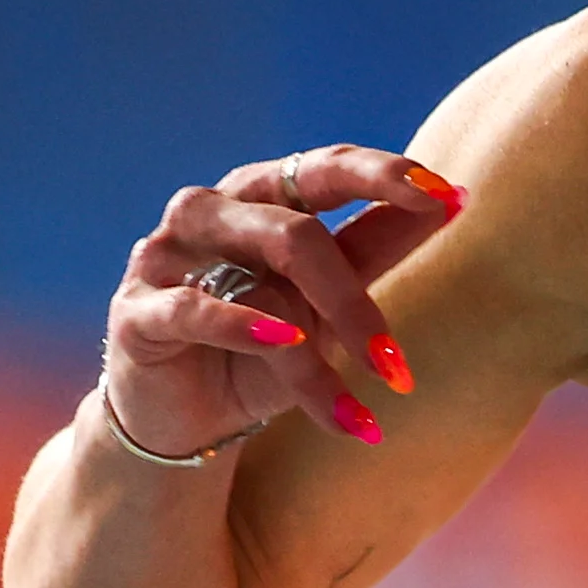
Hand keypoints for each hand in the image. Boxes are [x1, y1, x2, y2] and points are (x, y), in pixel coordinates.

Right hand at [98, 147, 466, 458]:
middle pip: (296, 229)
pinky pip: (192, 308)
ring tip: (363, 390)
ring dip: (316, 337)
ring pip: (255, 276)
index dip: (383, 175)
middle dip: (354, 301)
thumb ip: (378, 246)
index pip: (325, 167)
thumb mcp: (329, 301)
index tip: (444, 195)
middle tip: (398, 367)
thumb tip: (452, 197)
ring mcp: (165, 255)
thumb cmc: (265, 349)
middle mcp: (211, 211)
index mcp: (262, 195)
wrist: (187, 420)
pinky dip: (245, 328)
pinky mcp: (135, 310)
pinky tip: (286, 345)